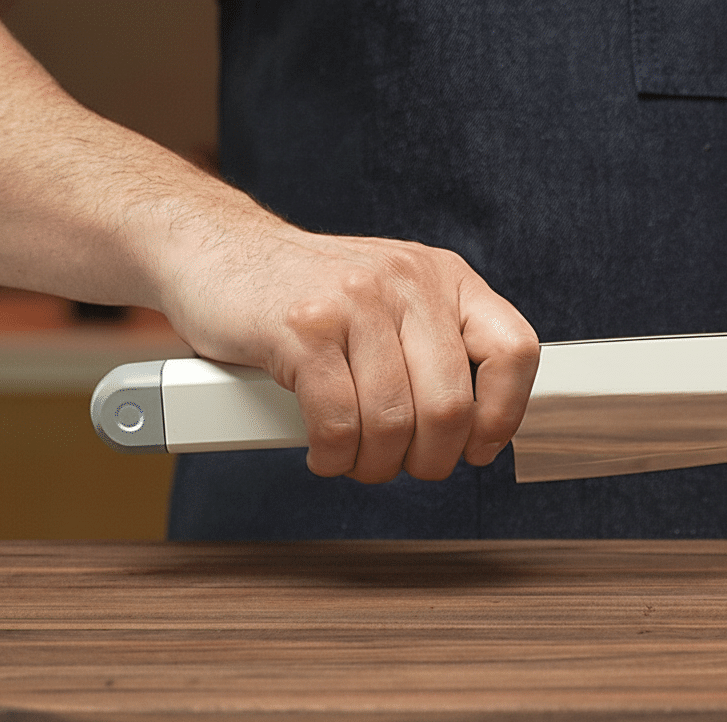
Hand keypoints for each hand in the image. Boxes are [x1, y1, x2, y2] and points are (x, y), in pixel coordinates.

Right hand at [153, 214, 538, 483]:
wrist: (213, 250)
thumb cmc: (306, 293)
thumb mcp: (390, 299)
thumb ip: (433, 348)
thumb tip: (478, 431)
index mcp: (444, 277)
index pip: (514, 351)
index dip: (503, 414)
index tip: (479, 448)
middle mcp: (408, 282)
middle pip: (450, 407)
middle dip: (428, 459)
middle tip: (401, 465)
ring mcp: (354, 302)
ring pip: (392, 423)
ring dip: (373, 464)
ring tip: (354, 458)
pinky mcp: (301, 330)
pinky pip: (337, 424)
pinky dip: (332, 456)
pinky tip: (323, 451)